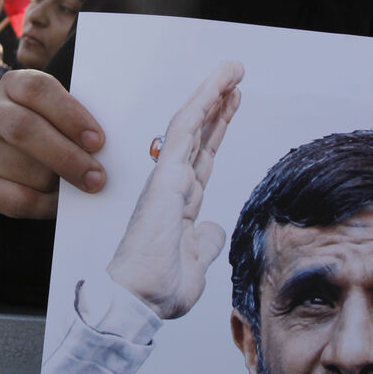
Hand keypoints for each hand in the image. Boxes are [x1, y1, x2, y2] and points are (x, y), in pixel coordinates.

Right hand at [0, 70, 105, 219]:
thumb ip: (75, 124)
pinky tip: (59, 203)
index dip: (69, 115)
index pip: (37, 90)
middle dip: (66, 156)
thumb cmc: (53, 130)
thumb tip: (100, 154)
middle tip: (96, 177)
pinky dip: (45, 206)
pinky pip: (16, 200)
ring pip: (24, 169)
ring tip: (76, 186)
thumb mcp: (60, 115)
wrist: (20, 156)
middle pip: (25, 128)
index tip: (97, 141)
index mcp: (14, 84)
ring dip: (57, 183)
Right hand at [107, 62, 243, 319]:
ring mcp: (168, 180)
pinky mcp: (165, 178)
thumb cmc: (157, 291)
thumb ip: (206, 243)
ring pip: (191, 126)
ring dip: (212, 95)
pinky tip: (216, 88)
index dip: (218, 130)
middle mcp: (173, 187)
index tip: (232, 104)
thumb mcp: (196, 265)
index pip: (203, 158)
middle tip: (235, 77)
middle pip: (200, 136)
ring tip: (232, 70)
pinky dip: (201, 107)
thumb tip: (214, 228)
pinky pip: (184, 133)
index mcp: (180, 206)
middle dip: (218, 105)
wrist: (137, 303)